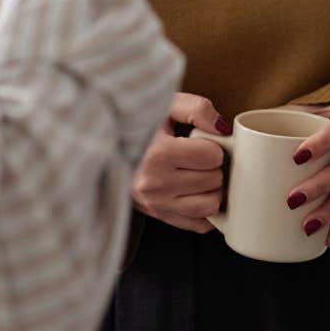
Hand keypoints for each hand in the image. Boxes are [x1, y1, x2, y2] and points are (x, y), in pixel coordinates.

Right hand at [132, 93, 232, 233]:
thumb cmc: (139, 126)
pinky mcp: (159, 217)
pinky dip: (206, 210)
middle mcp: (155, 184)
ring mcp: (157, 204)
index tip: (200, 143)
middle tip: (198, 158)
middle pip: (213, 180)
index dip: (212, 147)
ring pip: (210, 205)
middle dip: (212, 167)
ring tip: (199, 174)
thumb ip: (197, 109)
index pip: (212, 156)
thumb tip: (222, 129)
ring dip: (211, 189)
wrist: (107, 148)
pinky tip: (197, 192)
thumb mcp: (164, 106)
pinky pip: (200, 224)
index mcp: (158, 154)